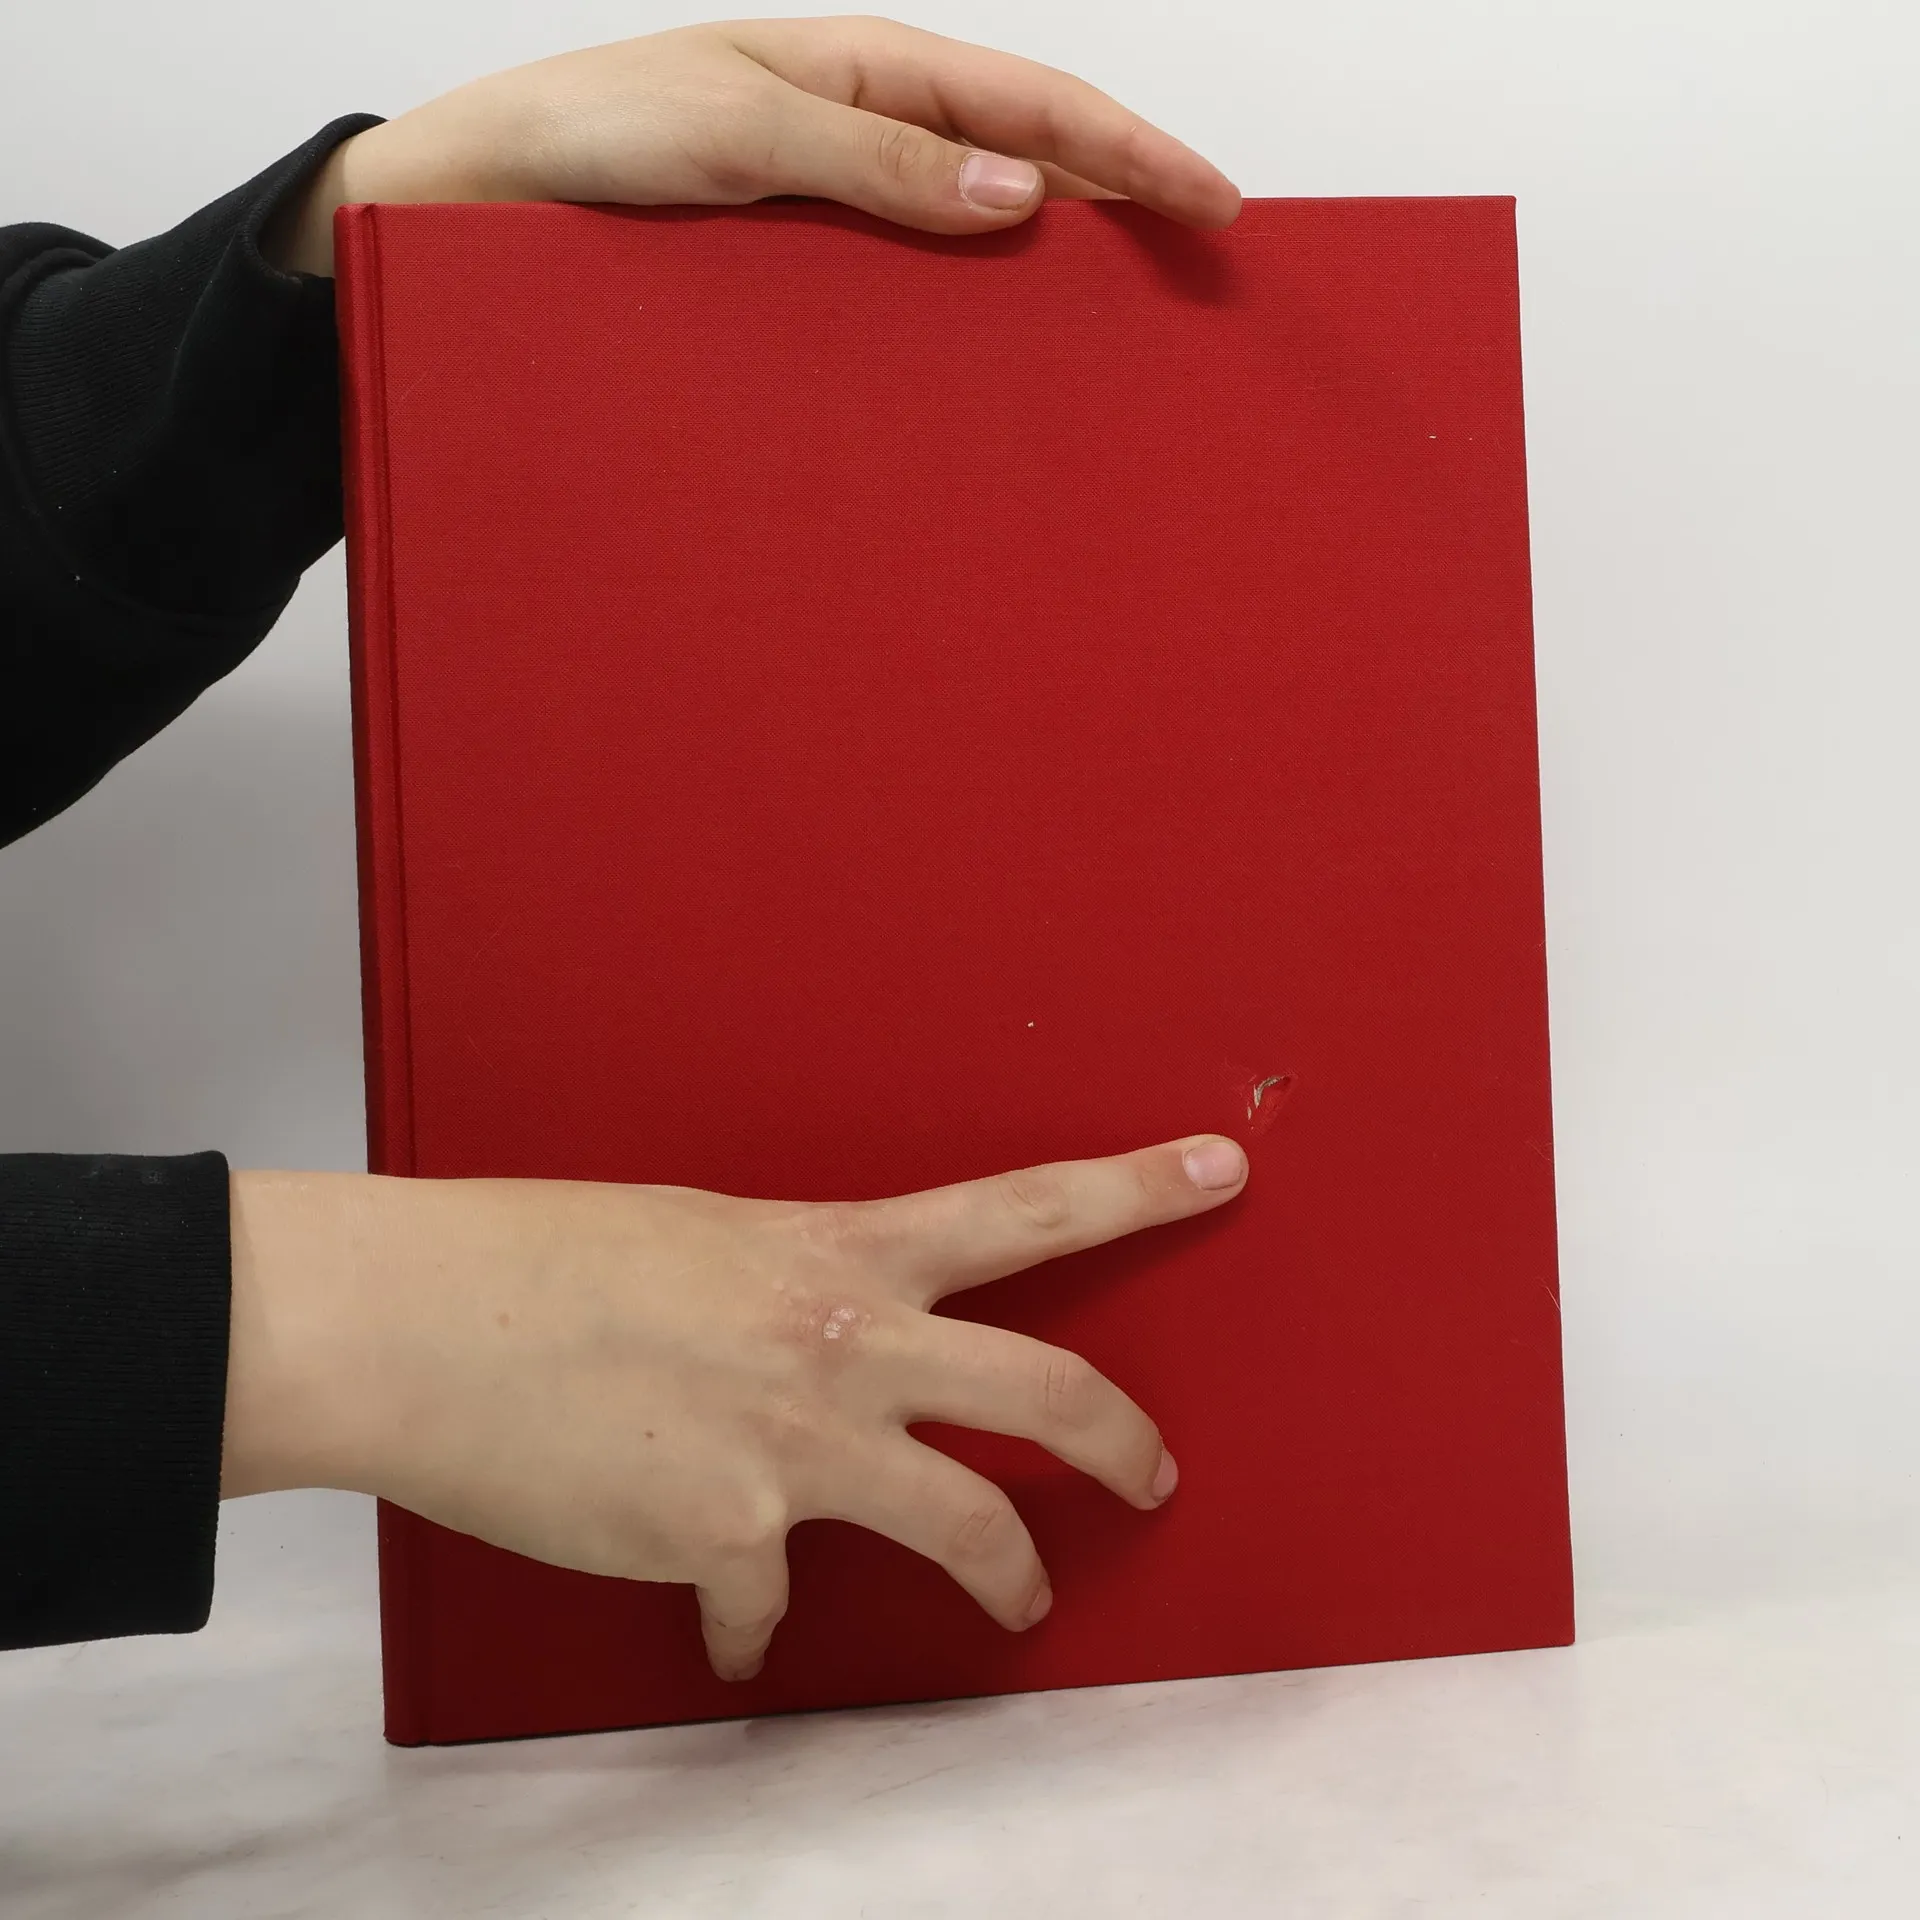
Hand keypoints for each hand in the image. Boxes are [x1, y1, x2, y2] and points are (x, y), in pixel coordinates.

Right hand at [223, 1135, 1248, 1678]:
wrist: (426, 1323)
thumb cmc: (541, 1259)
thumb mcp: (700, 1238)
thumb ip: (789, 1289)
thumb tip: (824, 1345)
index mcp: (837, 1249)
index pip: (1025, 1207)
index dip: (1136, 1188)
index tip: (1219, 1170)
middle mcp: (845, 1340)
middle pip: (1050, 1391)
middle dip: (1126, 1444)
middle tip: (1157, 1474)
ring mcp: (799, 1443)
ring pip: (971, 1524)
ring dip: (1007, 1577)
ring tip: (1017, 1603)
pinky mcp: (729, 1535)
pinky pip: (768, 1608)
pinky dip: (750, 1628)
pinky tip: (728, 1636)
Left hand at [266, 16, 1239, 275]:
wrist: (469, 209)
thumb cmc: (587, 142)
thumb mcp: (737, 130)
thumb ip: (877, 162)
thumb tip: (1020, 197)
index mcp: (867, 73)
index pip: (1035, 108)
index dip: (1134, 154)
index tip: (1216, 207)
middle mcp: (865, 140)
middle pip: (1026, 172)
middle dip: (1121, 216)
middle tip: (1199, 283)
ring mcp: (838, 215)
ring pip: (975, 247)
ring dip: (1051, 287)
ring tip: (1123, 346)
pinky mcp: (802, 281)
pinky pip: (910, 304)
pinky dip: (968, 333)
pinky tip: (995, 377)